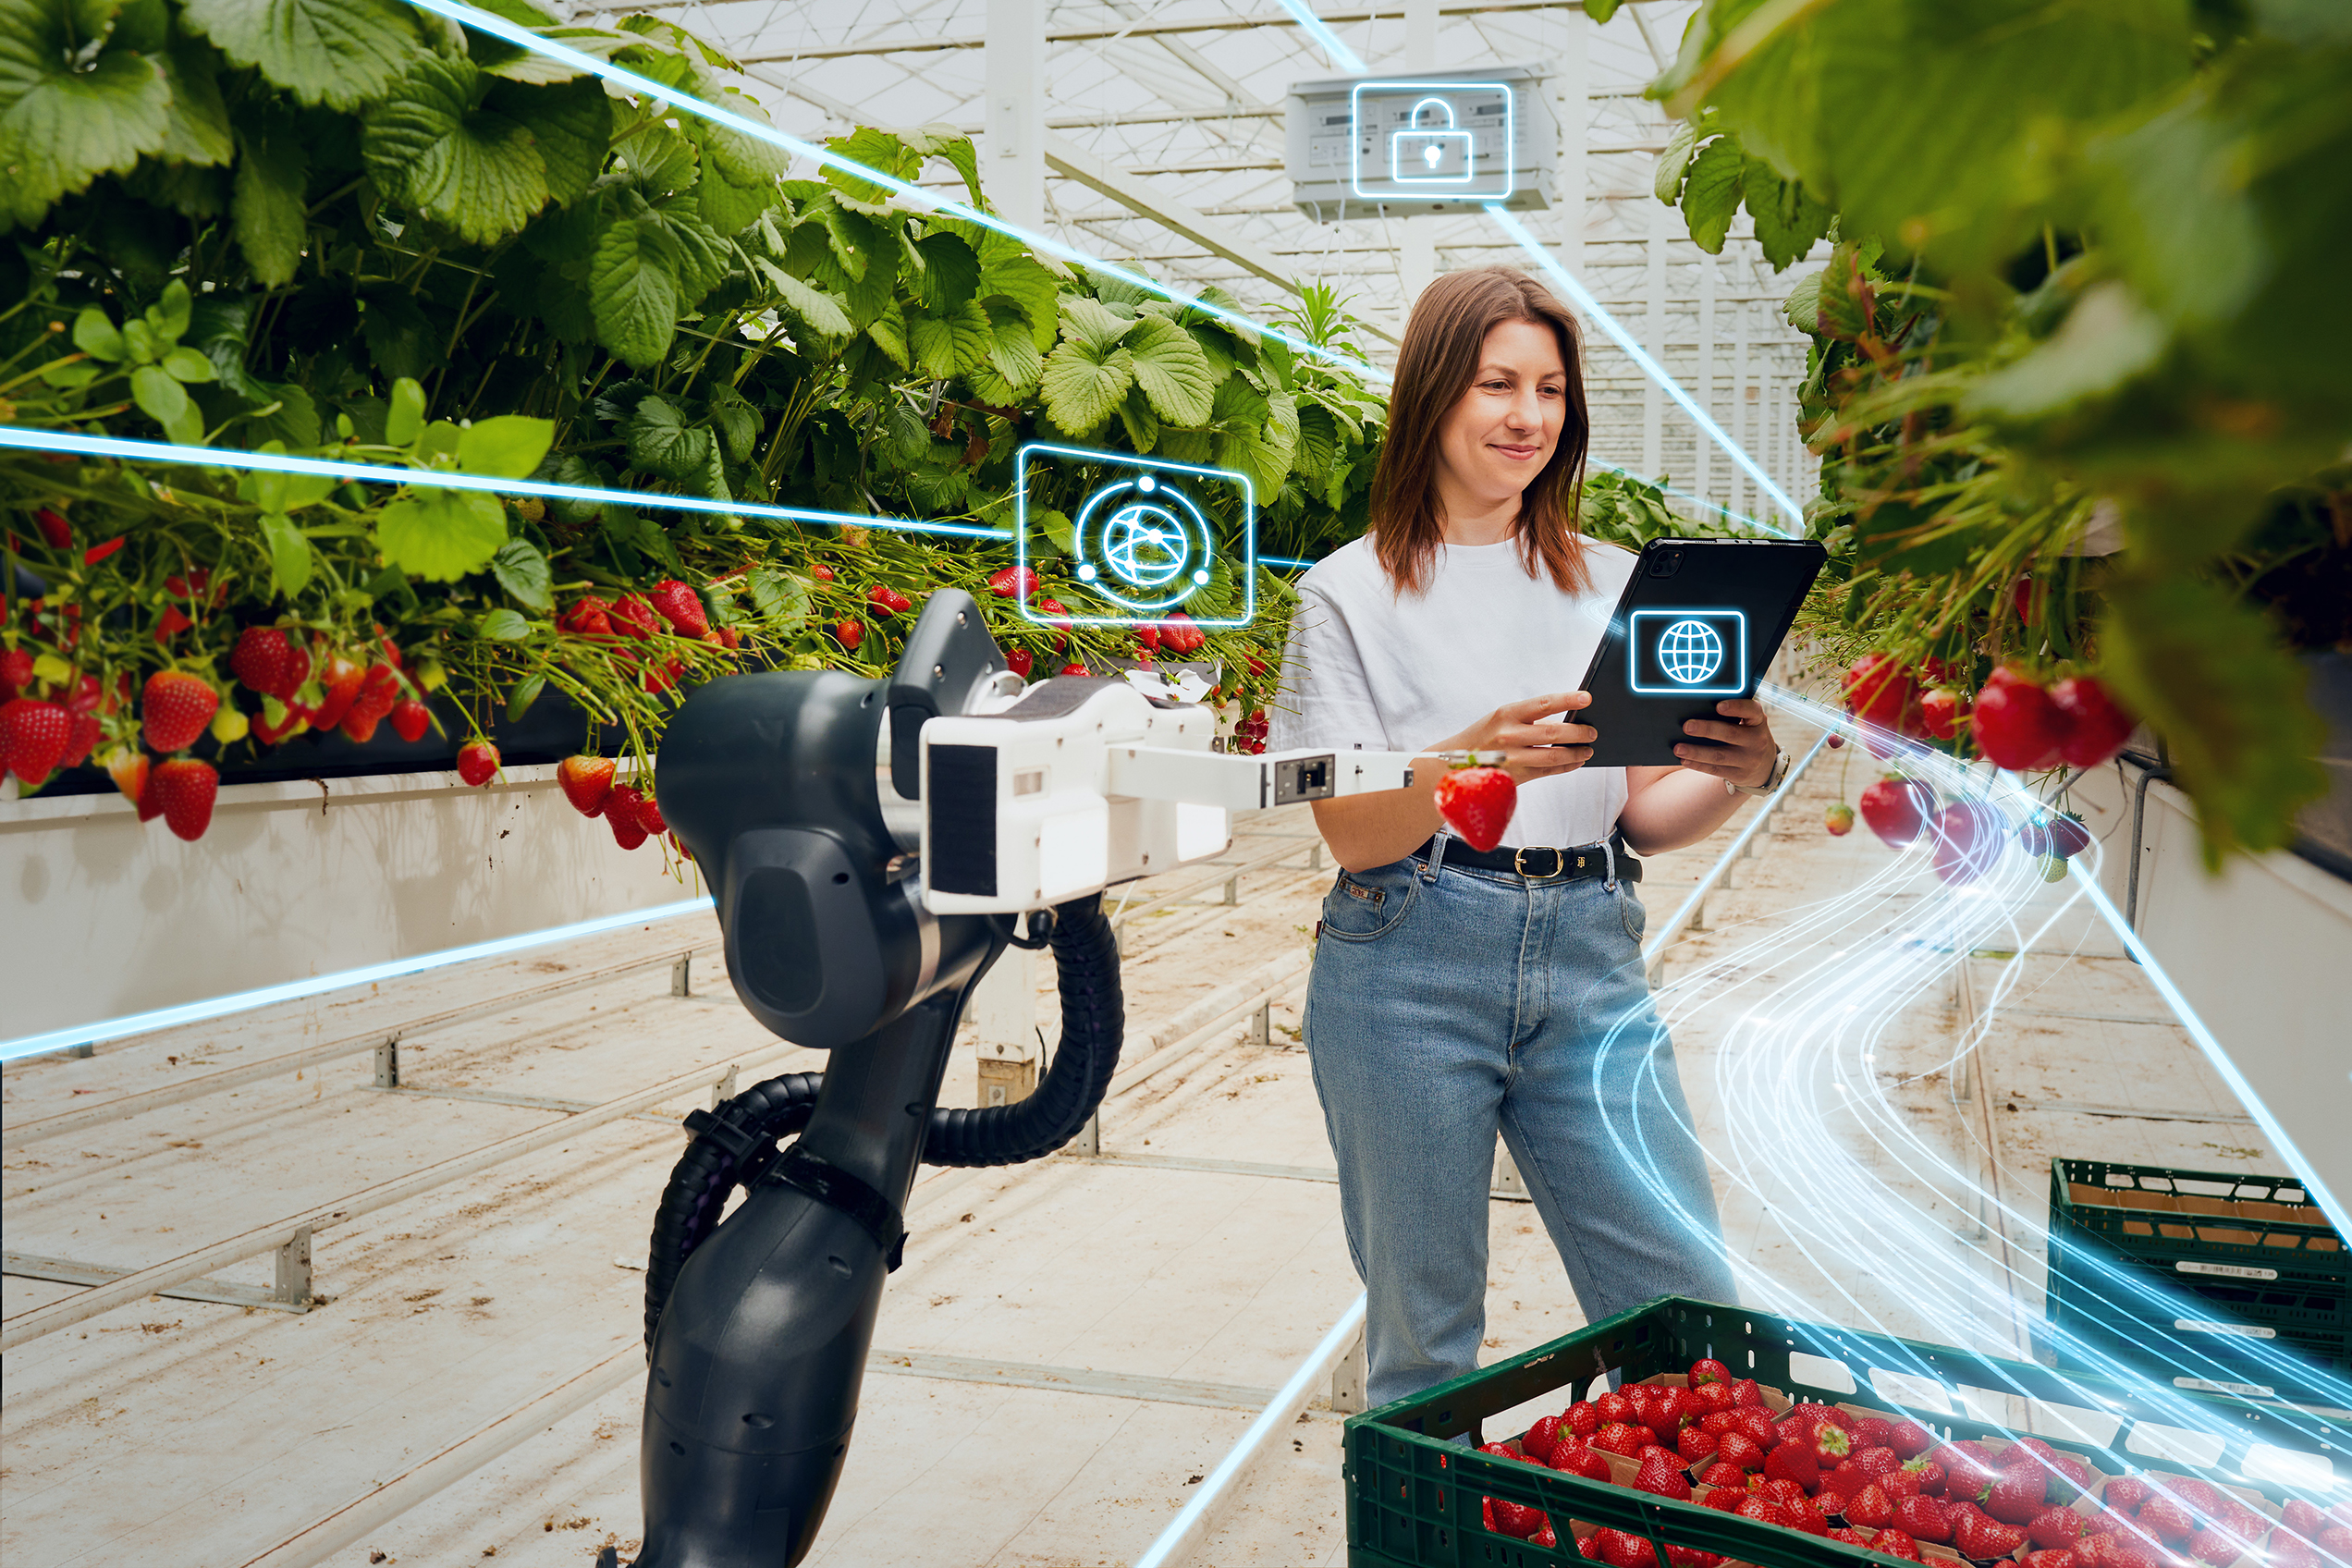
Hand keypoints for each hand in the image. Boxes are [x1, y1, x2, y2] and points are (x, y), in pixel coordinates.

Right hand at [1434, 691, 1597, 784]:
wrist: (1453, 766)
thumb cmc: (1483, 737)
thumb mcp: (1500, 719)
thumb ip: (1530, 718)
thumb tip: (1567, 718)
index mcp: (1506, 714)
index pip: (1544, 704)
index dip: (1568, 700)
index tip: (1587, 698)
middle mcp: (1509, 735)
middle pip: (1555, 732)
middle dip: (1579, 732)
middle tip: (1593, 731)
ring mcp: (1513, 758)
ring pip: (1555, 755)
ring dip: (1576, 752)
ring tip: (1588, 749)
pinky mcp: (1516, 777)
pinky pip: (1549, 771)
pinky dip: (1566, 766)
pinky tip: (1576, 761)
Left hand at [1673, 698, 1776, 787]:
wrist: (1765, 766)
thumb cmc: (1748, 735)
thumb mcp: (1749, 722)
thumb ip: (1733, 715)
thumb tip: (1699, 709)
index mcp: (1758, 721)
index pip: (1751, 710)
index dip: (1736, 707)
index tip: (1718, 706)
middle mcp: (1757, 740)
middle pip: (1730, 733)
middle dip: (1706, 729)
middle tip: (1687, 726)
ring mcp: (1749, 760)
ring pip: (1719, 755)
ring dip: (1696, 752)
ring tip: (1678, 748)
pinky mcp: (1739, 775)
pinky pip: (1715, 770)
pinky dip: (1698, 764)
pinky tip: (1684, 759)